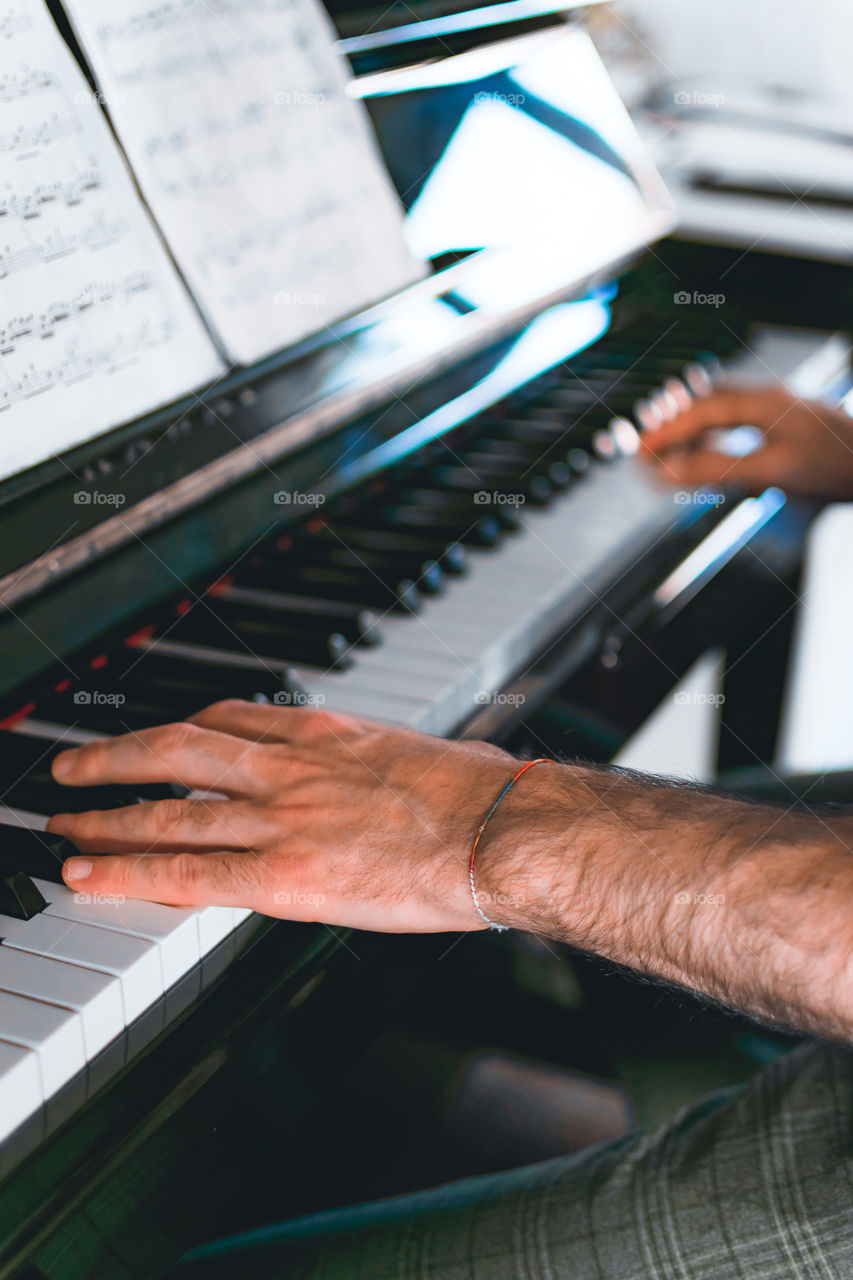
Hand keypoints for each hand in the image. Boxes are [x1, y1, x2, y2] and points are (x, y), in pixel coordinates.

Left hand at [46, 701, 532, 932]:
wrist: (502, 830)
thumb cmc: (481, 796)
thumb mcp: (417, 754)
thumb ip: (374, 762)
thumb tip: (375, 779)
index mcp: (325, 732)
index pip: (231, 717)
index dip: (180, 730)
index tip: (157, 738)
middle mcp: (290, 766)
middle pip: (178, 749)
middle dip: (116, 757)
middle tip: (72, 767)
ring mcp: (281, 818)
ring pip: (167, 806)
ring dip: (104, 812)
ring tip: (62, 820)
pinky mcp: (283, 874)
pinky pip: (185, 869)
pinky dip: (126, 868)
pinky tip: (87, 870)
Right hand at [640, 384, 852, 499]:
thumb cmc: (836, 466)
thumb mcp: (771, 470)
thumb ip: (717, 469)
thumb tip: (669, 473)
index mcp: (763, 403)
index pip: (701, 412)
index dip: (666, 433)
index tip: (640, 452)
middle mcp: (770, 399)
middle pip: (708, 405)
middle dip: (674, 427)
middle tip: (645, 450)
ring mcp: (782, 410)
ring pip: (724, 413)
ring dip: (694, 433)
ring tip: (670, 456)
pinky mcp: (791, 425)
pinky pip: (741, 424)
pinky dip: (717, 439)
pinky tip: (711, 454)